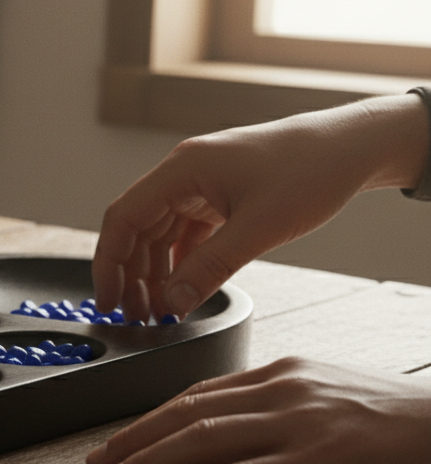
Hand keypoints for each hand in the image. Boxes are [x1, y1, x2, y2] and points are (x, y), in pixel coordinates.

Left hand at [87, 357, 430, 463]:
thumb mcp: (334, 400)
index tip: (118, 440)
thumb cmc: (406, 426)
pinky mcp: (319, 461)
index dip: (150, 419)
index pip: (198, 394)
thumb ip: (284, 407)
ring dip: (145, 463)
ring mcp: (300, 423)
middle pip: (186, 412)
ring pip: (201, 439)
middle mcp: (285, 390)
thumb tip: (236, 429)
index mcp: (286, 373)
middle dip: (132, 440)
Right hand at [92, 93, 428, 322]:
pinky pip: (185, 234)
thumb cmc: (313, 170)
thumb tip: (173, 304)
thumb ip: (211, 267)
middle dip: (131, 275)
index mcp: (182, 169)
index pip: (123, 218)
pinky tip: (182, 288)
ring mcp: (200, 184)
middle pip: (136, 229)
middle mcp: (184, 173)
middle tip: (135, 316)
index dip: (109, 263)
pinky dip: (180, 263)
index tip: (108, 300)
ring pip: (159, 234)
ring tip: (158, 310)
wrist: (354, 147)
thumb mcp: (259, 228)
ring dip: (155, 273)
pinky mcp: (219, 195)